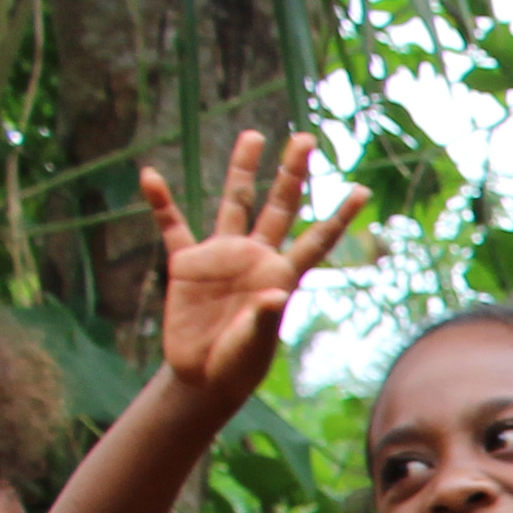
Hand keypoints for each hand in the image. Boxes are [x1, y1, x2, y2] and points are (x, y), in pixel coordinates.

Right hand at [141, 132, 367, 400]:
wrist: (203, 377)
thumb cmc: (238, 365)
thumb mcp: (254, 344)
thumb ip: (265, 318)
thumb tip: (276, 293)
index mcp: (281, 276)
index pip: (317, 239)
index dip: (339, 216)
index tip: (362, 189)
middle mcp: (255, 258)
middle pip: (278, 206)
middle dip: (292, 173)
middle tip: (306, 137)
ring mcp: (221, 258)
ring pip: (234, 203)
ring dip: (241, 170)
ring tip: (254, 135)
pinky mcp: (186, 265)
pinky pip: (171, 227)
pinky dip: (160, 203)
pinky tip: (150, 176)